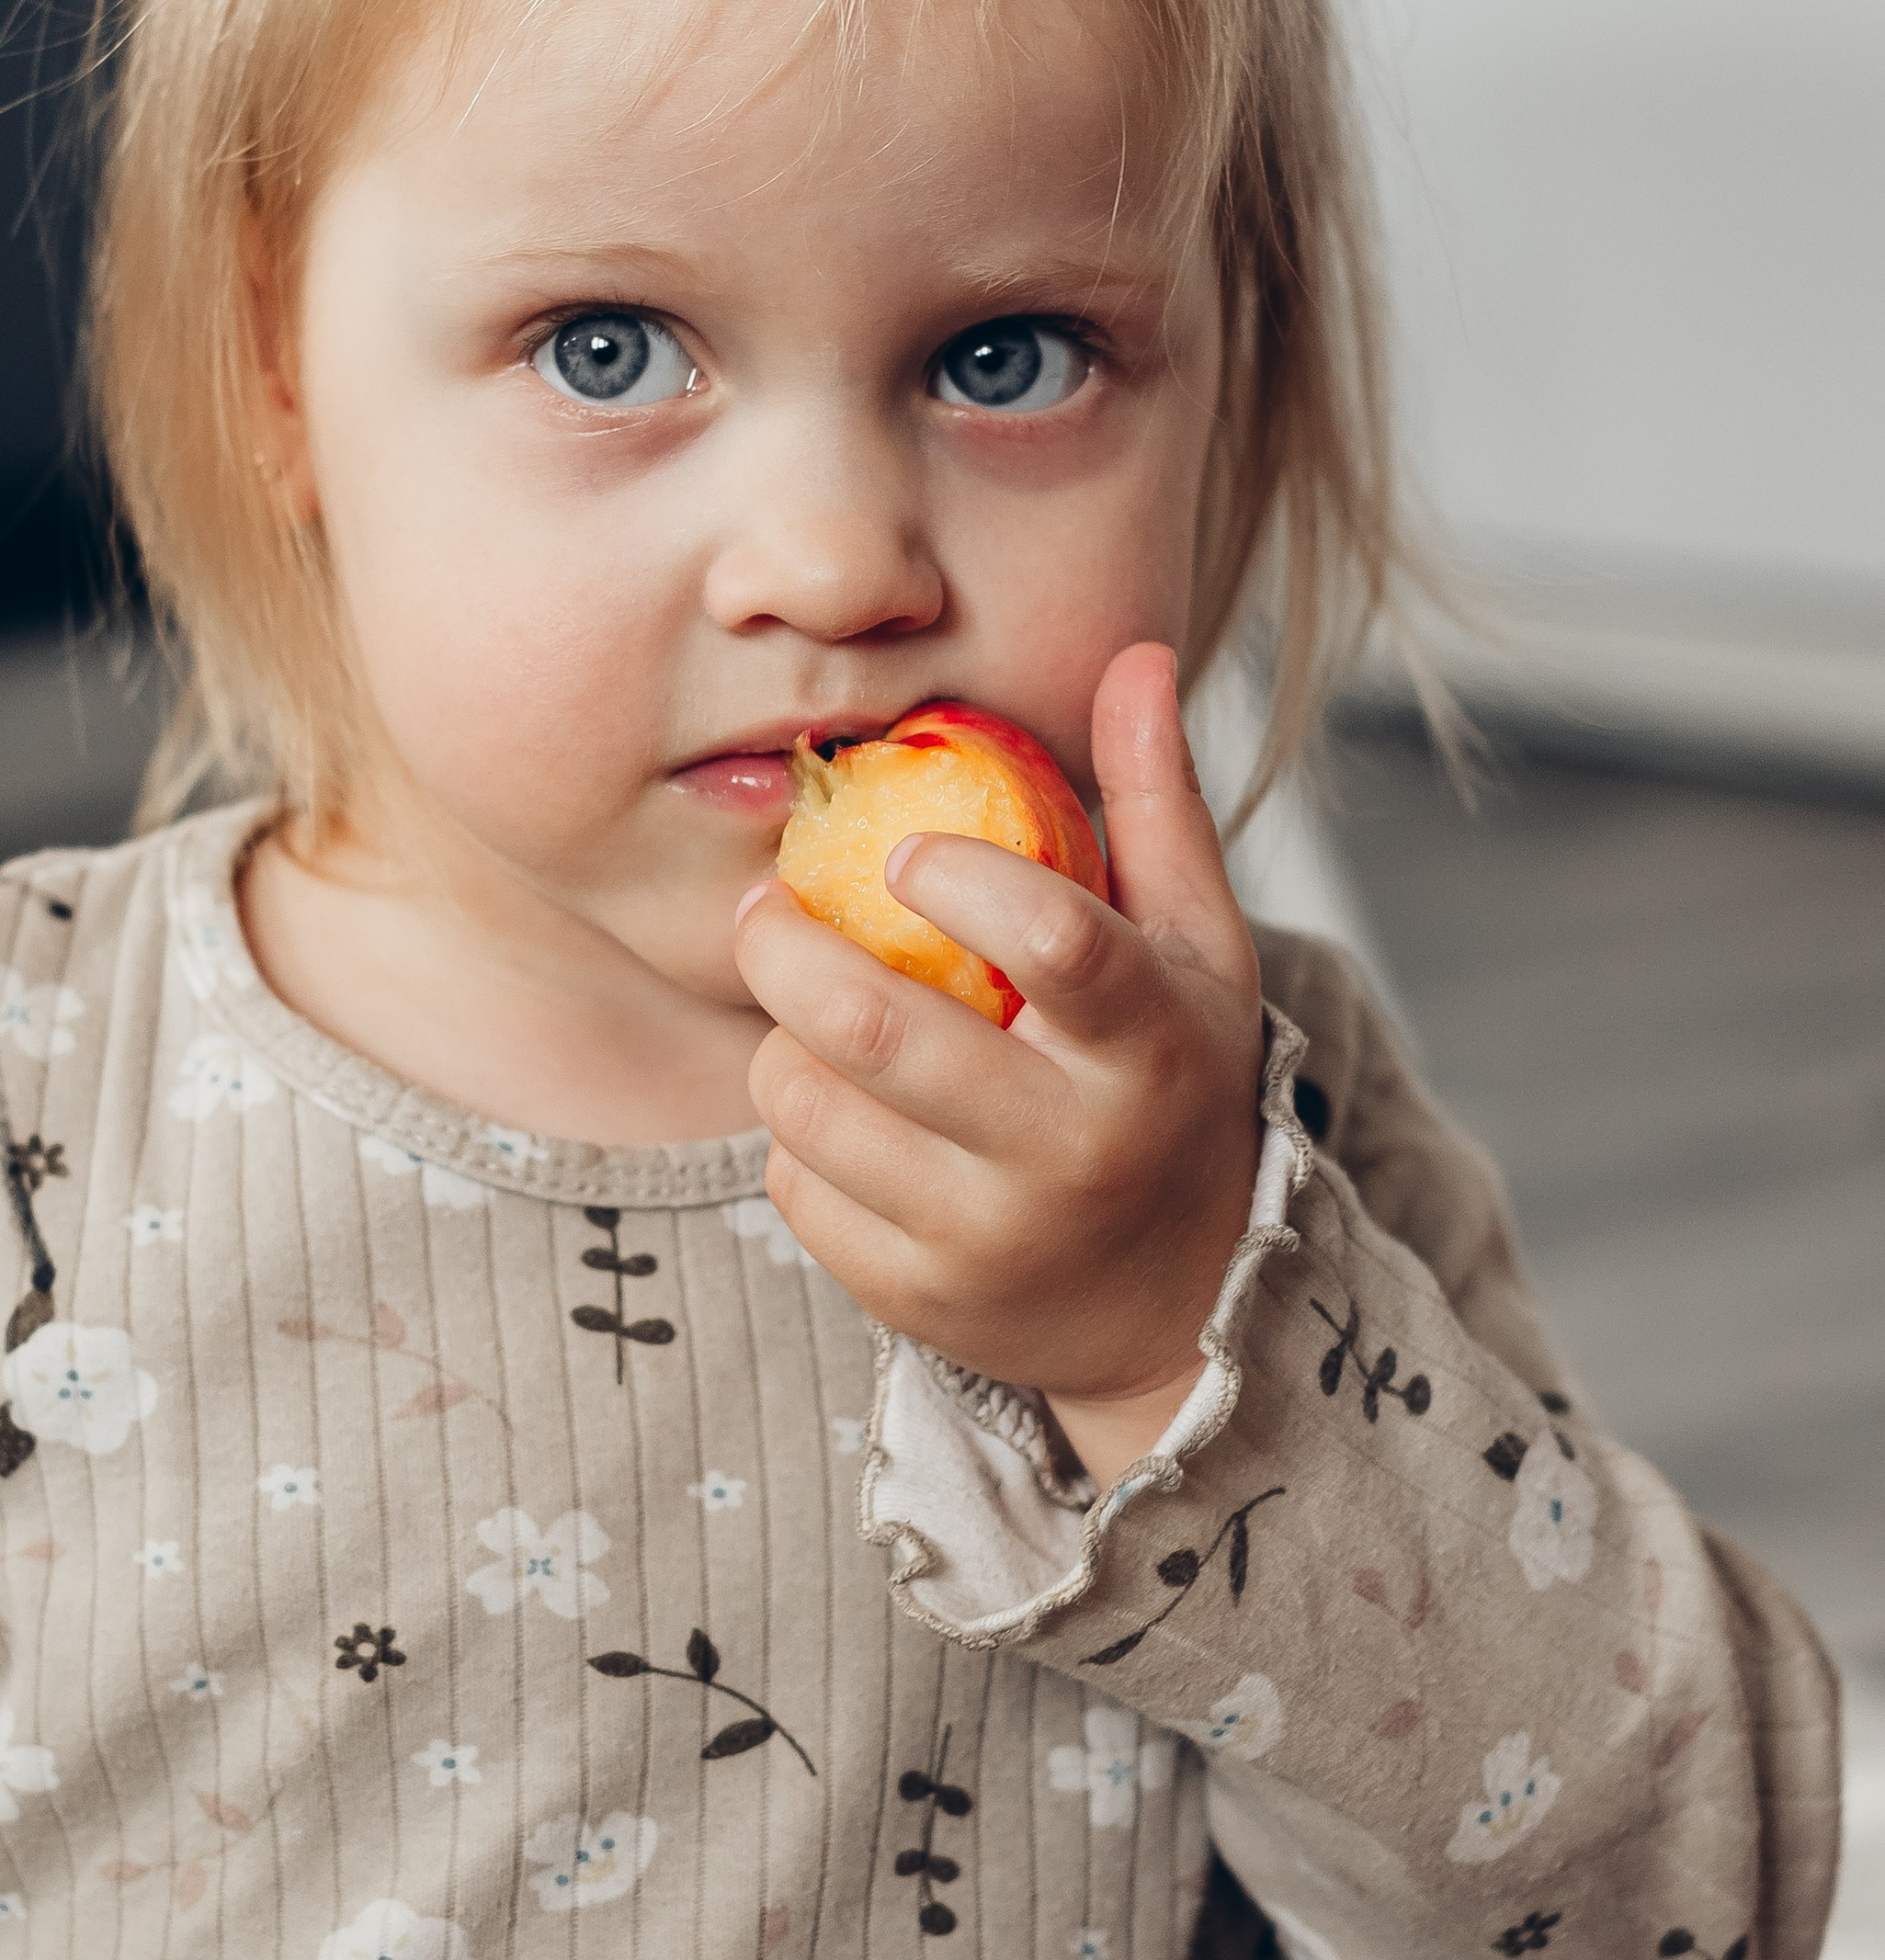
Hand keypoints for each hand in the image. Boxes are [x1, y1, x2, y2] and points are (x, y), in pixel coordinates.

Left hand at [733, 643, 1262, 1489]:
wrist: (1183, 1305)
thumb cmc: (1175, 1083)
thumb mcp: (1197, 949)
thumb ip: (1157, 804)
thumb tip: (1137, 654)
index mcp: (1149, 1045)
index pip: (1053, 943)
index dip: (958, 878)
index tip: (902, 852)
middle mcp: (1073, 1150)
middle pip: (882, 1031)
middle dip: (786, 948)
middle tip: (764, 905)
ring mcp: (992, 1237)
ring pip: (810, 1109)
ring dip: (779, 1041)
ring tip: (800, 1011)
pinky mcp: (920, 1299)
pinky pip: (795, 1192)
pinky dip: (793, 1139)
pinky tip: (836, 1115)